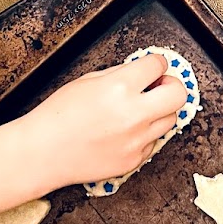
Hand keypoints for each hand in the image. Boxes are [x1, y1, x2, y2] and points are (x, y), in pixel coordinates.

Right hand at [18, 55, 187, 191]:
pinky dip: (145, 134)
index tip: (153, 67)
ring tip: (139, 110)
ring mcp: (136, 140)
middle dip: (172, 85)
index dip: (156, 63)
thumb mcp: (87, 80)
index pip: (159, 65)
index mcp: (120, 87)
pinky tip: (125, 132)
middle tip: (159, 86)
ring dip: (160, 110)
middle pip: (179, 93)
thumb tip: (143, 70)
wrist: (43, 152)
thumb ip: (120, 73)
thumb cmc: (58, 115)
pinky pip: (153, 142)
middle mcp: (133, 114)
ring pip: (171, 119)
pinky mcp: (134, 160)